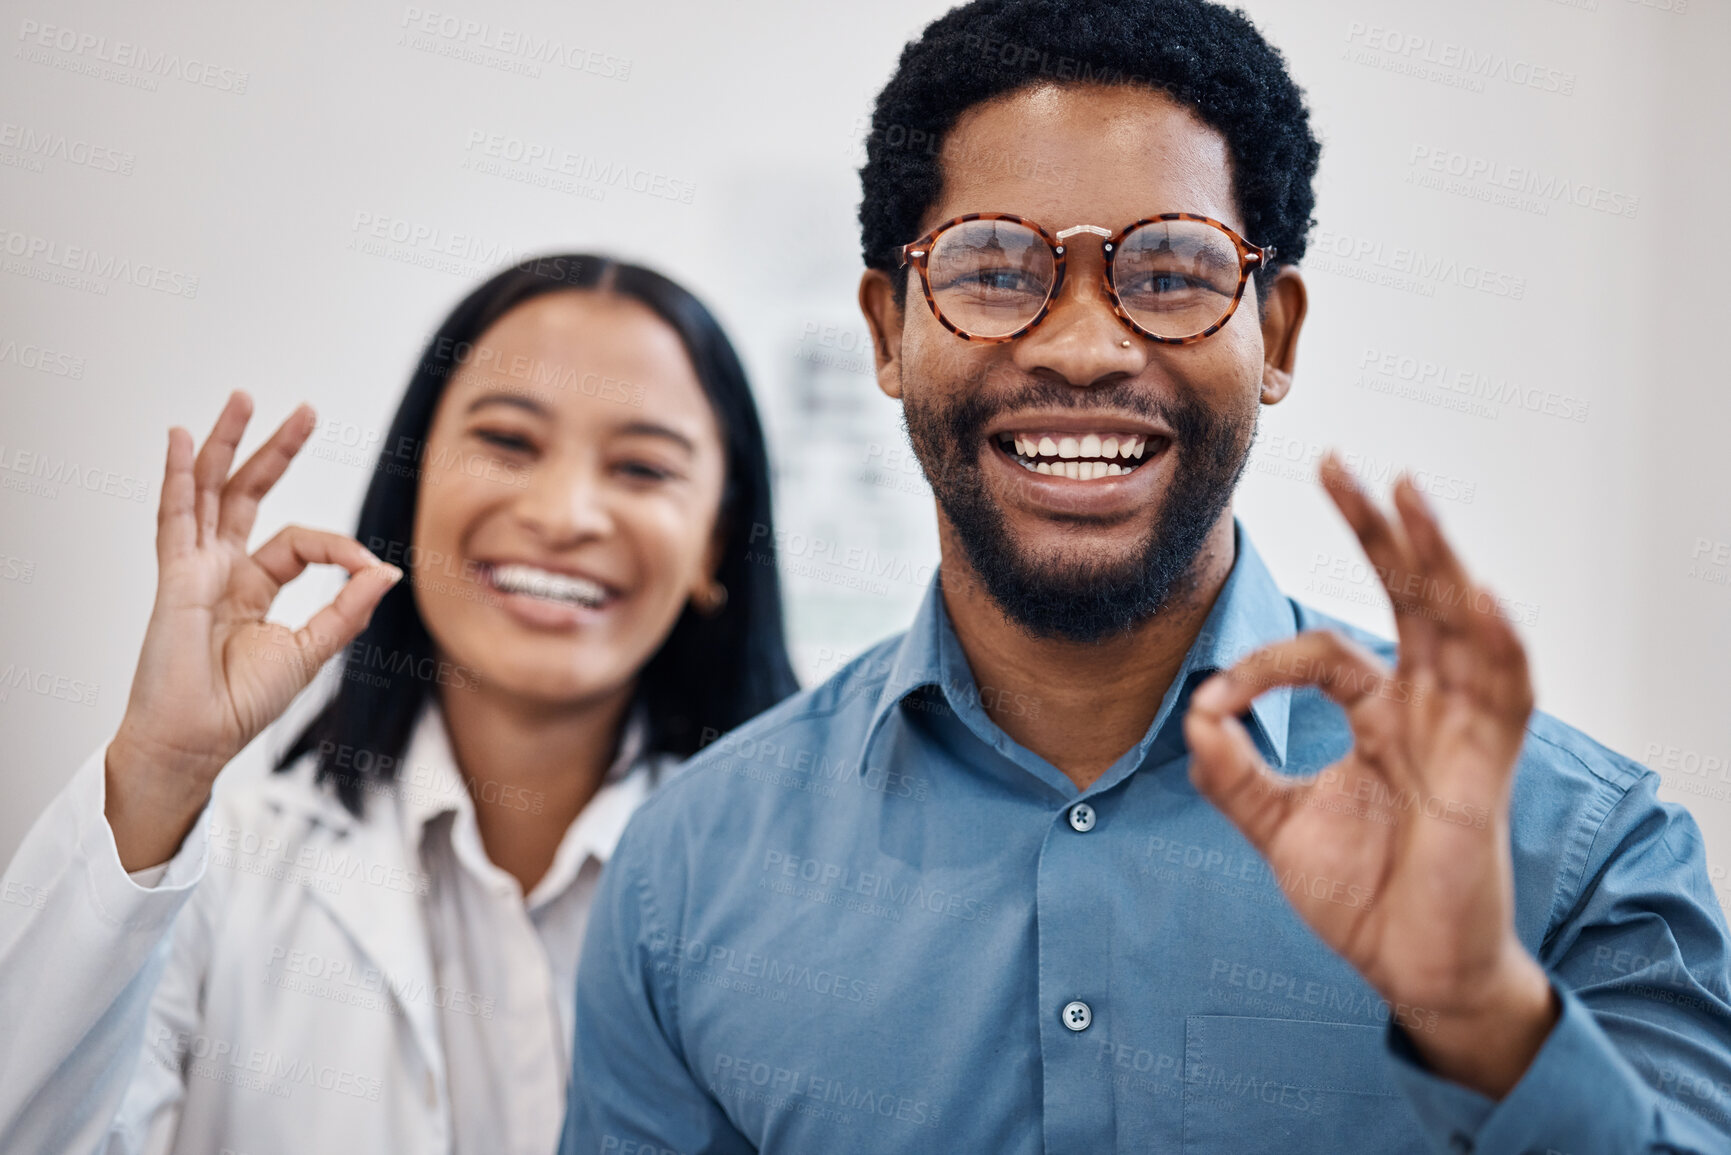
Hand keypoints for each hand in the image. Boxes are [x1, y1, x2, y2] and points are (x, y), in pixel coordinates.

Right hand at [105, 391, 402, 870]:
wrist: (197, 738)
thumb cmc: (240, 704)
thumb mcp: (310, 650)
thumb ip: (347, 608)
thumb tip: (389, 570)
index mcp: (254, 587)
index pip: (299, 541)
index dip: (339, 547)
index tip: (369, 566)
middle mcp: (222, 569)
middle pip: (248, 494)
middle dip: (275, 450)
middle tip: (305, 411)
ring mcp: (195, 568)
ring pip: (210, 492)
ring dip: (227, 444)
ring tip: (243, 399)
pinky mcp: (176, 577)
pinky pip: (175, 518)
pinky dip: (178, 477)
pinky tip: (183, 440)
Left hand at [1184, 452, 1557, 1097]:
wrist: (1406, 969)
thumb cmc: (1361, 894)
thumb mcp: (1276, 825)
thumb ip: (1232, 773)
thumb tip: (1192, 715)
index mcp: (1377, 713)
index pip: (1322, 651)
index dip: (1262, 665)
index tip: (1213, 701)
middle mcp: (1422, 709)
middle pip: (1406, 599)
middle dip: (1377, 532)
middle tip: (1343, 464)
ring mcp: (1458, 733)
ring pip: (1456, 625)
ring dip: (1435, 560)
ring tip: (1411, 497)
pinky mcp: (1485, 770)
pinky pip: (1504, 695)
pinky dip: (1496, 645)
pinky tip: (1478, 595)